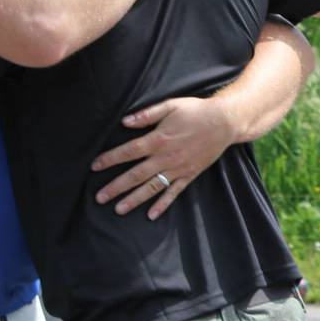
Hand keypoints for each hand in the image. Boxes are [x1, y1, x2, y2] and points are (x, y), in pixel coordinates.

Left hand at [90, 95, 237, 219]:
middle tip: (99, 198)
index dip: (110, 159)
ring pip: (152, 187)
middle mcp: (165, 157)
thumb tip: (124, 122)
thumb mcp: (170, 106)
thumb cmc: (195, 111)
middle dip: (116, 187)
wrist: (224, 122)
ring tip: (118, 209)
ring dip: (134, 199)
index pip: (128, 151)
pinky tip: (151, 215)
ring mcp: (178, 168)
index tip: (95, 166)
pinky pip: (174, 192)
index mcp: (158, 139)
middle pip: (136, 174)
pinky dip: (162, 204)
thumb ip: (147, 115)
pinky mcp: (189, 175)